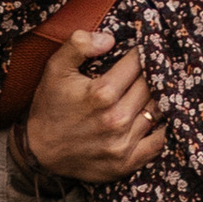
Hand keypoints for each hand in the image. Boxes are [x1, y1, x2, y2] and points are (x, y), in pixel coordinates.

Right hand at [21, 35, 167, 184]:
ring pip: (158, 111)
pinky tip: (159, 116)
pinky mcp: (127, 162)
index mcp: (102, 93)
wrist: (39, 150)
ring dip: (158, 98)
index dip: (141, 52)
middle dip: (151, 73)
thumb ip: (79, 44)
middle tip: (150, 67)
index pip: (138, 63)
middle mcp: (116, 119)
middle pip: (151, 86)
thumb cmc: (50, 105)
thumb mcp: (55, 68)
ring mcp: (123, 143)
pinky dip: (163, 127)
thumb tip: (110, 39)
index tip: (142, 48)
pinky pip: (159, 142)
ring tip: (153, 88)